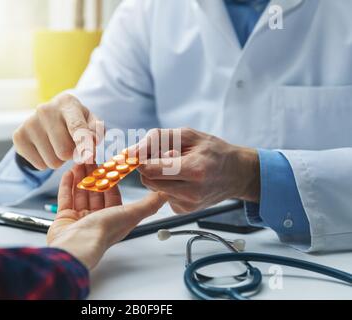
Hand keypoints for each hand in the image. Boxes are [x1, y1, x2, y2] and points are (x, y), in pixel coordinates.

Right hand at [13, 94, 102, 169]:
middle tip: (71, 145)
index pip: (76, 127)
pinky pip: (39, 166)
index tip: (89, 156)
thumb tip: (93, 141)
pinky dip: (46, 162)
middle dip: (72, 155)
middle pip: (64, 152)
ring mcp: (29, 123)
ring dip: (59, 160)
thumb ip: (96, 131)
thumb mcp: (90, 121)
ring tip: (58, 146)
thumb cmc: (75, 120)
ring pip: (53, 162)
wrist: (48, 116)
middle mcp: (45, 110)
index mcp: (67, 103)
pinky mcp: (18, 137)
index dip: (84, 144)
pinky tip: (46, 148)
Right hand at [47, 164, 166, 269]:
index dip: (111, 178)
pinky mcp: (64, 219)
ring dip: (80, 176)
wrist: (76, 245)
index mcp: (114, 218)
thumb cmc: (103, 232)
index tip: (109, 163)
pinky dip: (67, 185)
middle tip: (91, 157)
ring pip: (81, 193)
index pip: (113, 193)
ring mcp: (80, 219)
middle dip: (93, 174)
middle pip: (96, 191)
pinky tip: (69, 172)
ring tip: (80, 160)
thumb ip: (149, 204)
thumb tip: (165, 195)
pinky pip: (66, 198)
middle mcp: (97, 219)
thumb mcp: (131, 214)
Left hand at [132, 128, 259, 213]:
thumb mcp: (188, 135)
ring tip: (177, 168)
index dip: (142, 159)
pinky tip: (182, 180)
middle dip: (150, 166)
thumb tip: (131, 152)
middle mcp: (191, 191)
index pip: (151, 169)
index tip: (141, 153)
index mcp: (194, 170)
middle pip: (148, 180)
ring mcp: (188, 204)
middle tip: (166, 157)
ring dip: (158, 176)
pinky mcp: (184, 211)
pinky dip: (166, 186)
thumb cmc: (213, 151)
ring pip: (152, 188)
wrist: (236, 174)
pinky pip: (162, 195)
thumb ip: (156, 139)